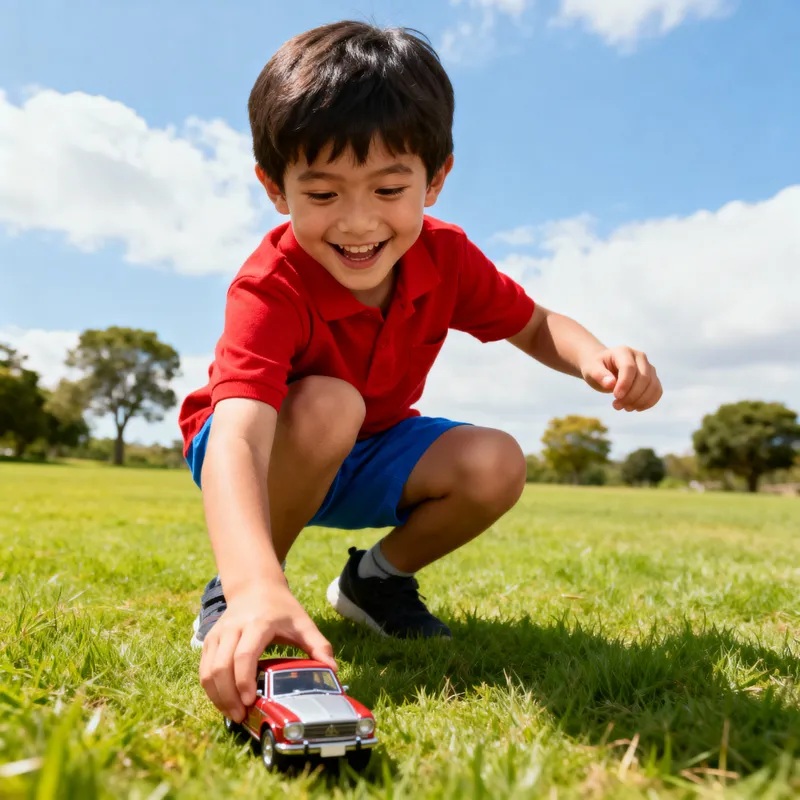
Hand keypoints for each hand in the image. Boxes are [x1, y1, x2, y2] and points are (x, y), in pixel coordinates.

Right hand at [198, 582, 336, 722]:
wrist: (255, 587)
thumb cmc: (281, 608)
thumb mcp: (303, 622)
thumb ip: (318, 645)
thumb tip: (333, 670)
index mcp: (258, 623)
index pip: (244, 654)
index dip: (244, 680)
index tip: (250, 701)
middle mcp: (233, 628)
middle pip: (221, 666)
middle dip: (228, 696)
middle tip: (242, 716)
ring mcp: (218, 634)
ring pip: (207, 671)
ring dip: (217, 696)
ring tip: (233, 713)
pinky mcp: (209, 640)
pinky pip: (203, 669)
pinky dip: (210, 689)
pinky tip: (224, 701)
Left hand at [581, 346, 661, 411]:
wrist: (603, 367)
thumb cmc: (596, 367)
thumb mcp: (591, 370)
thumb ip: (599, 375)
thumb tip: (611, 383)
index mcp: (623, 352)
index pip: (629, 368)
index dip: (624, 384)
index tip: (616, 397)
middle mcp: (639, 357)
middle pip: (643, 378)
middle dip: (631, 396)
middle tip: (616, 406)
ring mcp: (648, 367)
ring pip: (653, 386)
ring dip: (640, 401)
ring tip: (624, 408)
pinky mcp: (653, 378)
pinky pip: (657, 391)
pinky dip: (648, 402)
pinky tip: (635, 408)